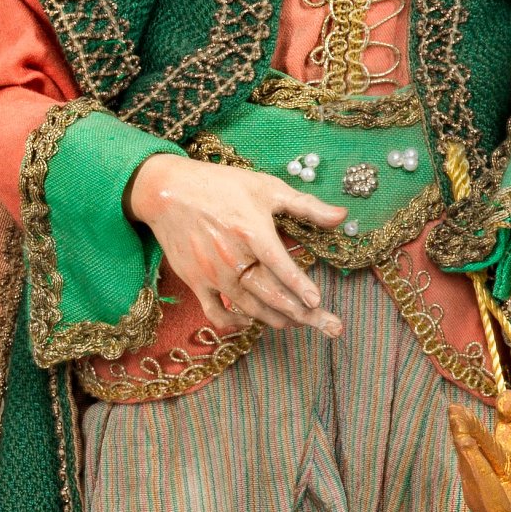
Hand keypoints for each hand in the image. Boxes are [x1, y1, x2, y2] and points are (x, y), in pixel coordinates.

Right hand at [127, 154, 346, 334]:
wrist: (167, 191)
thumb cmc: (220, 186)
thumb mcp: (266, 188)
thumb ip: (305, 206)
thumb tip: (343, 217)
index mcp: (252, 232)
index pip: (281, 266)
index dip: (300, 285)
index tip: (316, 300)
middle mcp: (233, 258)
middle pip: (271, 294)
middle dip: (302, 314)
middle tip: (327, 325)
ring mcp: (213, 274)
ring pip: (250, 307)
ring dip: (276, 319)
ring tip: (297, 324)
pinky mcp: (196, 282)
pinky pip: (217, 313)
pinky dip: (235, 323)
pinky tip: (251, 323)